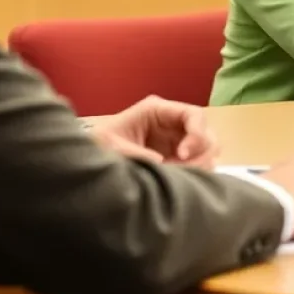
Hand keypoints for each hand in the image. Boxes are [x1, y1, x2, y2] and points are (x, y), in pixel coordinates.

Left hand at [91, 95, 219, 168]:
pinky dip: (195, 175)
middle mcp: (172, 123)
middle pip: (206, 132)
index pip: (194, 114)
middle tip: (185, 172)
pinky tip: (178, 183)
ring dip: (200, 165)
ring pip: (207, 149)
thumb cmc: (98, 146)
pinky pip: (198, 164)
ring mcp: (176, 141)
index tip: (182, 155)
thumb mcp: (112, 147)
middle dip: (201, 153)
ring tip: (180, 179)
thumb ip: (136, 154)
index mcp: (158, 111)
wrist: (86, 163)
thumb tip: (161, 163)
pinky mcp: (176, 158)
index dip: (196, 134)